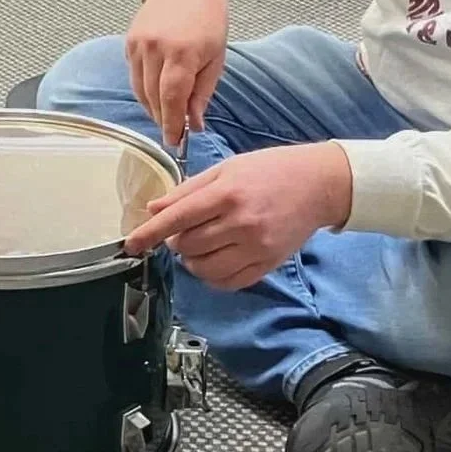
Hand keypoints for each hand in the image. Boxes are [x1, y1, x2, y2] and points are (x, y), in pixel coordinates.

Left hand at [125, 143, 352, 290]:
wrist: (319, 185)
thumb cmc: (270, 170)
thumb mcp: (227, 169)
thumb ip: (188, 191)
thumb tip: (153, 209)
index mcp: (227, 194)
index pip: (177, 219)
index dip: (149, 234)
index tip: (131, 244)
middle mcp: (241, 223)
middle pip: (187, 246)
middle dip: (178, 240)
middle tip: (188, 228)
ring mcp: (256, 247)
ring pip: (204, 268)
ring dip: (193, 260)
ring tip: (201, 243)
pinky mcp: (267, 264)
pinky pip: (228, 282)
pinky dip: (213, 275)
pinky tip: (216, 259)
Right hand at [127, 0, 229, 144]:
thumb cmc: (207, 17)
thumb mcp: (216, 57)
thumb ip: (202, 93)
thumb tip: (194, 124)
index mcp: (183, 53)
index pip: (172, 99)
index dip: (172, 124)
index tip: (175, 141)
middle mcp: (157, 48)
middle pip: (153, 98)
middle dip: (163, 119)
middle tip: (173, 133)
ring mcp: (139, 44)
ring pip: (140, 90)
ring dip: (152, 107)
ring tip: (166, 116)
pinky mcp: (129, 42)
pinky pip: (134, 76)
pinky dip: (144, 89)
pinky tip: (156, 92)